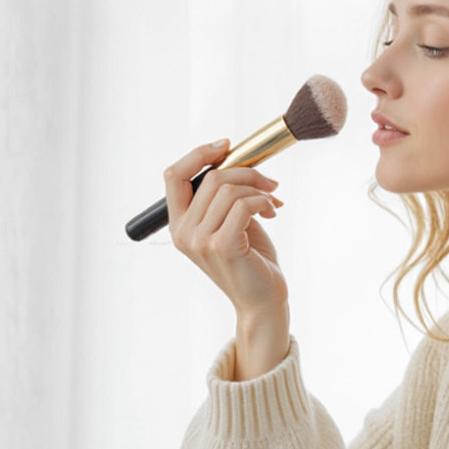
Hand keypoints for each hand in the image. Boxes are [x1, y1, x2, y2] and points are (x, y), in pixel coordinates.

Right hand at [166, 140, 288, 331]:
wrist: (263, 302)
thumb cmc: (251, 261)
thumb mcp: (231, 221)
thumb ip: (223, 195)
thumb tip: (237, 156)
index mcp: (179, 226)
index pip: (174, 175)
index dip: (199, 154)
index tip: (228, 146)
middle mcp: (184, 234)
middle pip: (210, 177)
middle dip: (246, 172)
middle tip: (269, 183)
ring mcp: (200, 241)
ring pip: (229, 189)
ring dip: (258, 189)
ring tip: (273, 202)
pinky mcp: (223, 247)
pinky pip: (243, 205)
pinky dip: (263, 202)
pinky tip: (273, 213)